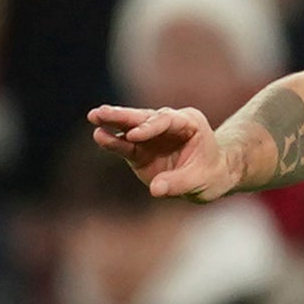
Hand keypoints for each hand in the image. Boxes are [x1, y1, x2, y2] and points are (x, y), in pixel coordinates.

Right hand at [88, 104, 239, 200]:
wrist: (209, 177)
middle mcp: (168, 123)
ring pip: (130, 126)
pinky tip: (99, 135)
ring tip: (94, 117)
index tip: (134, 135)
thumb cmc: (210, 174)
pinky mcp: (141, 149)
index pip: (166, 121)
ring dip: (112, 121)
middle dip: (123, 116)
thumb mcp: (200, 181)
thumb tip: (155, 190)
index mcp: (189, 123)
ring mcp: (152, 135)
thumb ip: (178, 183)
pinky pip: (125, 144)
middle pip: (144, 117)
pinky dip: (112, 141)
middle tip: (102, 112)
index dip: (149, 128)